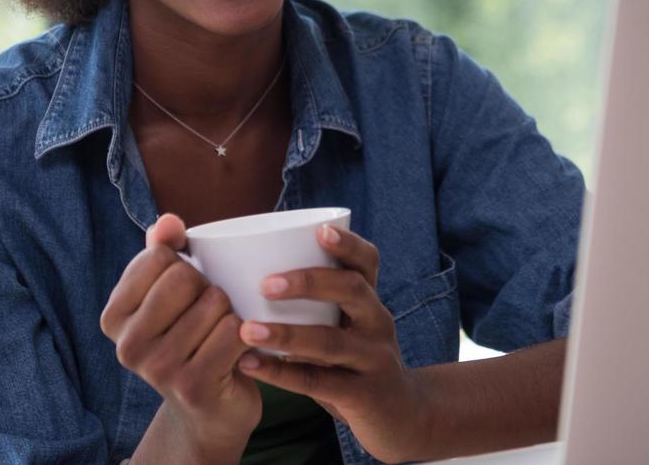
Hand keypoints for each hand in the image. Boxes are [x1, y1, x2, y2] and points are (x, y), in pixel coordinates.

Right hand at [101, 214, 261, 456]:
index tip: (185, 291)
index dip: (184, 264)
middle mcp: (127, 346)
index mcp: (113, 317)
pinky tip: (237, 351)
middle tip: (208, 313)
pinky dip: (244, 334)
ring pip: (214, 302)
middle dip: (208, 286)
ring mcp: (158, 369)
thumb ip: (162, 251)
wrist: (210, 411)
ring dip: (229, 312)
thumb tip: (167, 220)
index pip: (158, 256)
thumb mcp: (169, 294)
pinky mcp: (193, 387)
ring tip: (220, 333)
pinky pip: (232, 331)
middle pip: (184, 277)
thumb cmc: (190, 339)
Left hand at [233, 224, 428, 463]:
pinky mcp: (364, 395)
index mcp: (370, 300)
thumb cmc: (356, 362)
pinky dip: (281, 374)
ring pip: (331, 341)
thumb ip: (315, 306)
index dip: (347, 244)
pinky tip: (250, 366)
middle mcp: (377, 323)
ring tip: (246, 330)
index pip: (367, 261)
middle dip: (309, 282)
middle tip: (266, 284)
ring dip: (286, 334)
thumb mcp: (348, 328)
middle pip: (351, 290)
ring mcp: (374, 359)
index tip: (320, 230)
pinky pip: (319, 382)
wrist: (401, 418)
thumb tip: (247, 274)